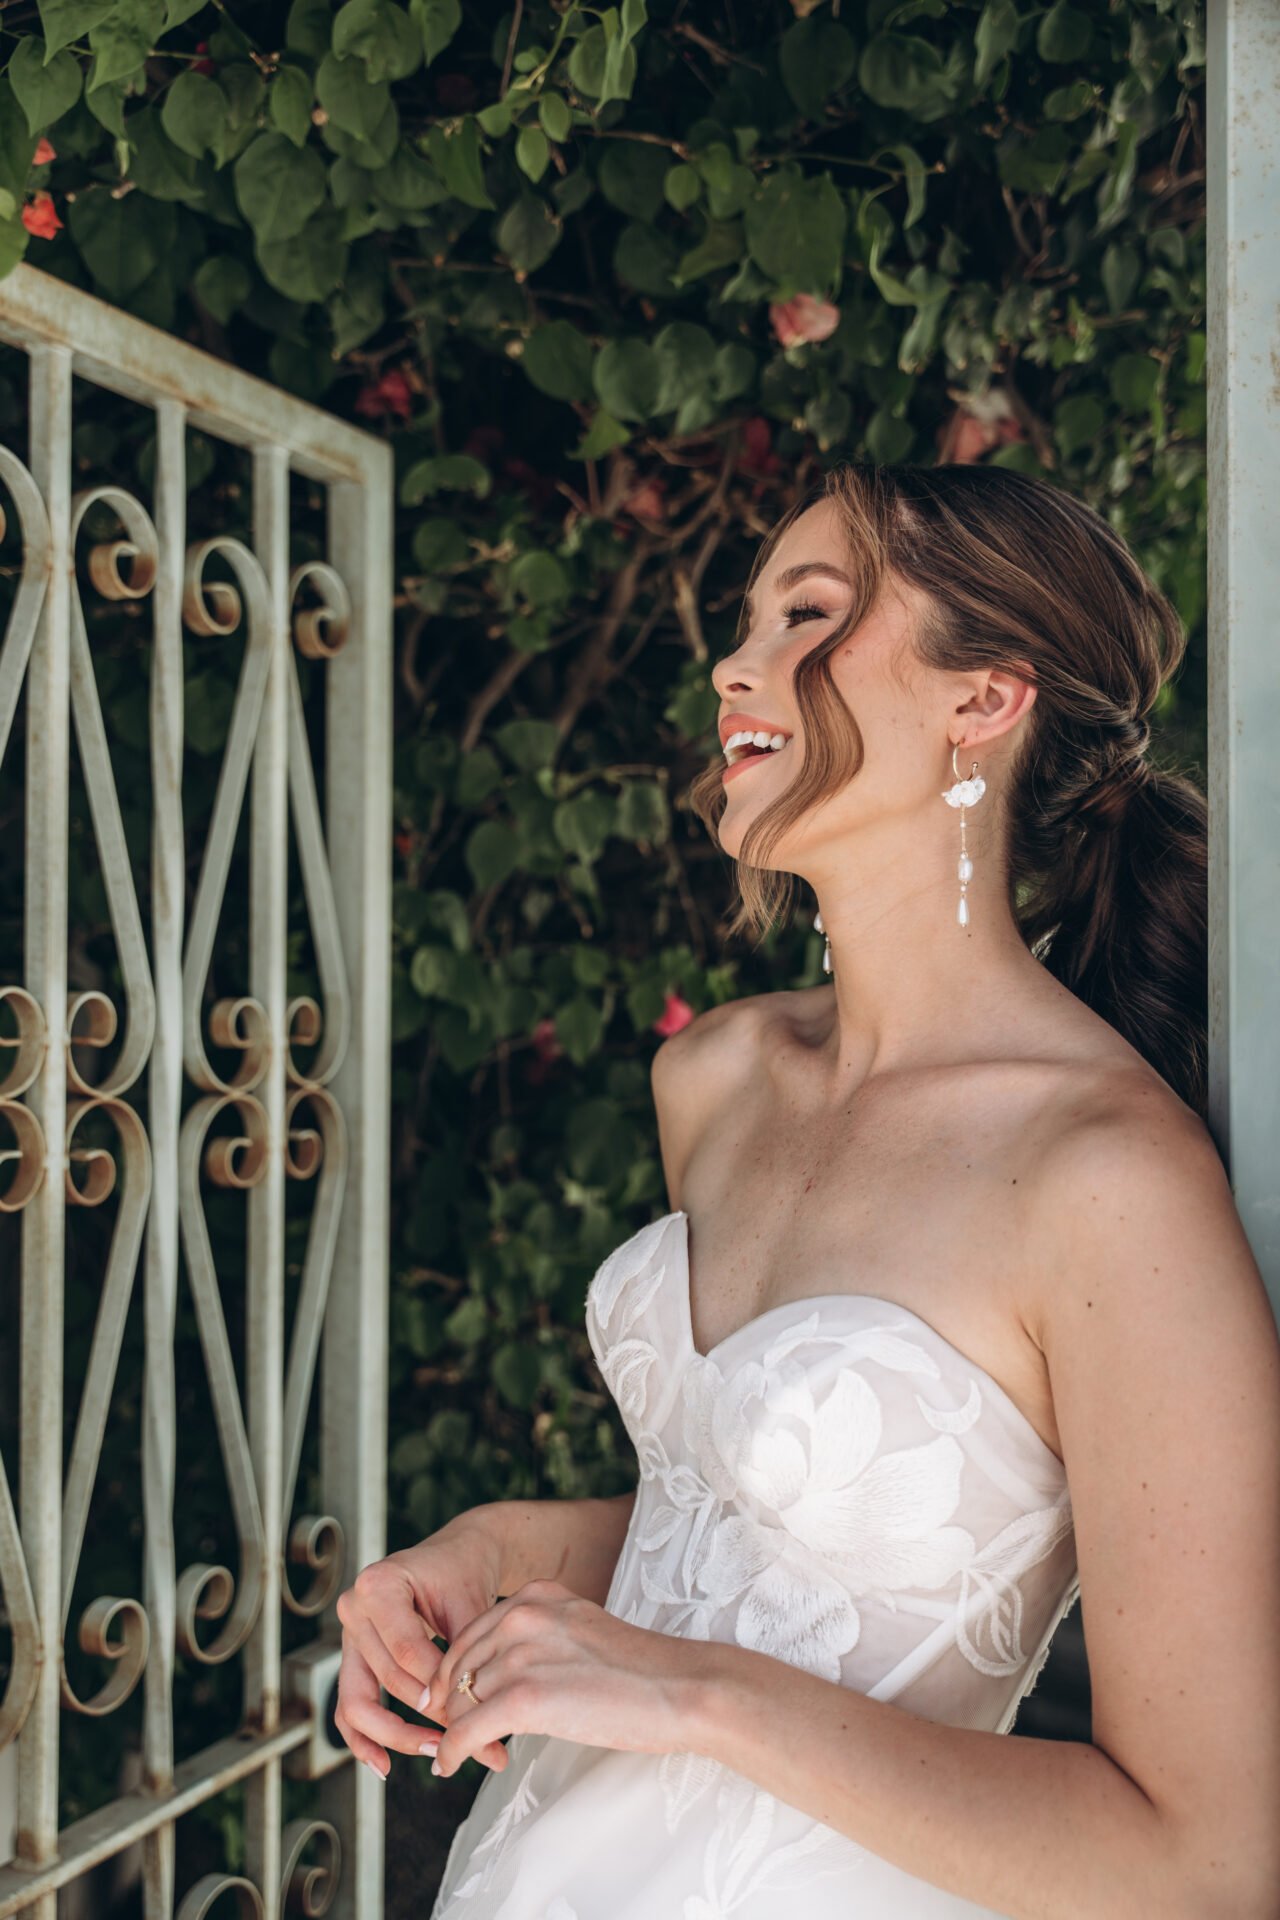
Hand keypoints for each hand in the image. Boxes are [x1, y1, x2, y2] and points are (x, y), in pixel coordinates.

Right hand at [334, 1515, 509, 1778]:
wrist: (457, 1556)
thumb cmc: (465, 1575)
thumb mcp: (472, 1612)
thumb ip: (471, 1671)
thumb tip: (487, 1745)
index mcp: (379, 1585)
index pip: (407, 1651)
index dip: (437, 1688)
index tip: (469, 1712)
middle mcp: (354, 1608)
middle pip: (386, 1678)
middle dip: (425, 1715)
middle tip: (461, 1741)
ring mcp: (348, 1634)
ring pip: (359, 1701)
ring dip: (396, 1735)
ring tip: (435, 1752)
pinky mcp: (353, 1657)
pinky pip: (348, 1706)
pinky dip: (364, 1739)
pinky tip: (384, 1766)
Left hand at [424, 1577, 698, 1778]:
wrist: (679, 1688)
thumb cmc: (641, 1670)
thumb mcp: (579, 1631)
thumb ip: (539, 1638)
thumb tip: (502, 1676)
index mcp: (536, 1594)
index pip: (471, 1632)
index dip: (457, 1671)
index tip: (452, 1699)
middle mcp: (522, 1614)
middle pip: (458, 1664)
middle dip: (450, 1702)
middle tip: (450, 1731)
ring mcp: (521, 1653)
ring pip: (460, 1700)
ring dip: (456, 1731)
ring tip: (458, 1753)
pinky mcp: (523, 1697)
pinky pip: (465, 1730)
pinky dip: (451, 1752)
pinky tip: (448, 1766)